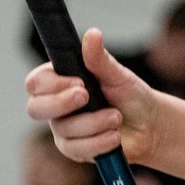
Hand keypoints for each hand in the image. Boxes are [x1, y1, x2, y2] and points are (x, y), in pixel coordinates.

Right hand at [24, 28, 160, 164]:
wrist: (150, 125)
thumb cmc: (131, 95)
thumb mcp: (118, 74)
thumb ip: (100, 58)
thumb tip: (92, 34)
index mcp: (60, 82)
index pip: (36, 82)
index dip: (52, 83)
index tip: (79, 81)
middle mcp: (55, 106)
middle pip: (35, 109)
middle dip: (60, 103)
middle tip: (86, 96)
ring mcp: (63, 129)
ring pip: (63, 129)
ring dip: (93, 122)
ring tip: (116, 117)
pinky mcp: (75, 150)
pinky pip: (76, 149)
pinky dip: (97, 142)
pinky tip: (114, 137)